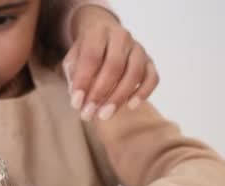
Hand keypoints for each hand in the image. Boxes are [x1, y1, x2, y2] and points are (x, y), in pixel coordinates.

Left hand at [63, 6, 158, 120]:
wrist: (103, 31)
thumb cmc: (85, 50)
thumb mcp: (73, 58)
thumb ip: (74, 75)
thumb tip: (79, 100)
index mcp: (98, 32)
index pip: (92, 56)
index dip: (84, 81)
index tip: (76, 103)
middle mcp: (121, 37)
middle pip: (114, 65)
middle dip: (100, 93)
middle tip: (88, 114)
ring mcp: (137, 48)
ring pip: (134, 72)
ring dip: (119, 97)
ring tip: (105, 115)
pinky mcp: (149, 60)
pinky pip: (152, 76)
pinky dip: (143, 92)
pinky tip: (130, 106)